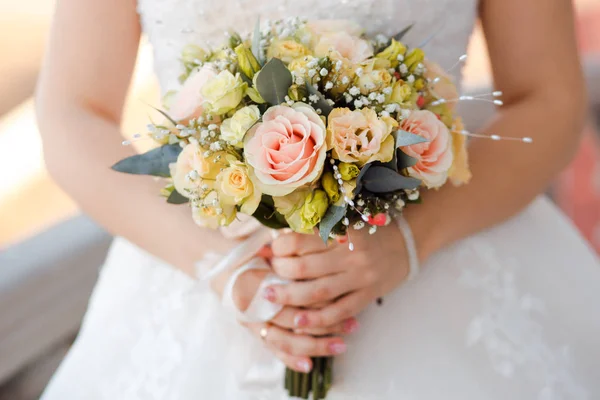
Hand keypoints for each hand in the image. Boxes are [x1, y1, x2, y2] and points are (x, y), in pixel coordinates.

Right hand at [225, 247, 357, 372]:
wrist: (221, 270)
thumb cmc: (248, 257)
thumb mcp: (262, 250)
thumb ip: (282, 252)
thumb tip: (305, 249)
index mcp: (257, 284)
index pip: (295, 296)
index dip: (318, 299)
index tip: (343, 300)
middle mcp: (254, 307)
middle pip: (295, 321)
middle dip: (326, 324)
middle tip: (352, 326)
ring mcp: (253, 324)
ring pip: (287, 341)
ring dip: (316, 345)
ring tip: (341, 345)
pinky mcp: (255, 334)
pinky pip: (275, 351)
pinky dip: (290, 360)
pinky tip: (309, 366)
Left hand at [264, 223, 409, 329]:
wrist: (406, 243)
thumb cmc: (366, 233)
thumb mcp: (342, 224)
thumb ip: (311, 233)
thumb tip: (270, 242)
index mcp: (341, 231)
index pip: (300, 240)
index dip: (279, 247)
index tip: (270, 251)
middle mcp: (350, 254)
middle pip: (305, 267)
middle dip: (280, 273)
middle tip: (266, 275)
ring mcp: (360, 277)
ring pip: (318, 292)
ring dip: (290, 297)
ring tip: (270, 298)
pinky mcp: (367, 295)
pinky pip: (339, 311)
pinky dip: (318, 319)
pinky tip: (299, 323)